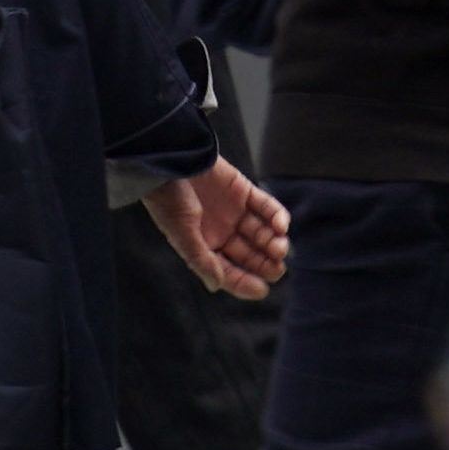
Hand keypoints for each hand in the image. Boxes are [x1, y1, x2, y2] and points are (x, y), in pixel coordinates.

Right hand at [154, 161, 285, 297]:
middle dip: (264, 263)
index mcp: (203, 246)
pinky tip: (280, 226)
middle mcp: (221, 231)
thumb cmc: (168, 199)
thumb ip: (201, 259)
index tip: (263, 290)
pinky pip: (266, 206)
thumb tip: (216, 286)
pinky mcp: (243, 190)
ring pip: (261, 232)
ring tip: (279, 247)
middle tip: (278, 269)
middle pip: (249, 254)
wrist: (171, 159)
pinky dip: (276, 216)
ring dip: (273, 242)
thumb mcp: (182, 233)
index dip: (245, 282)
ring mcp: (234, 211)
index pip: (228, 271)